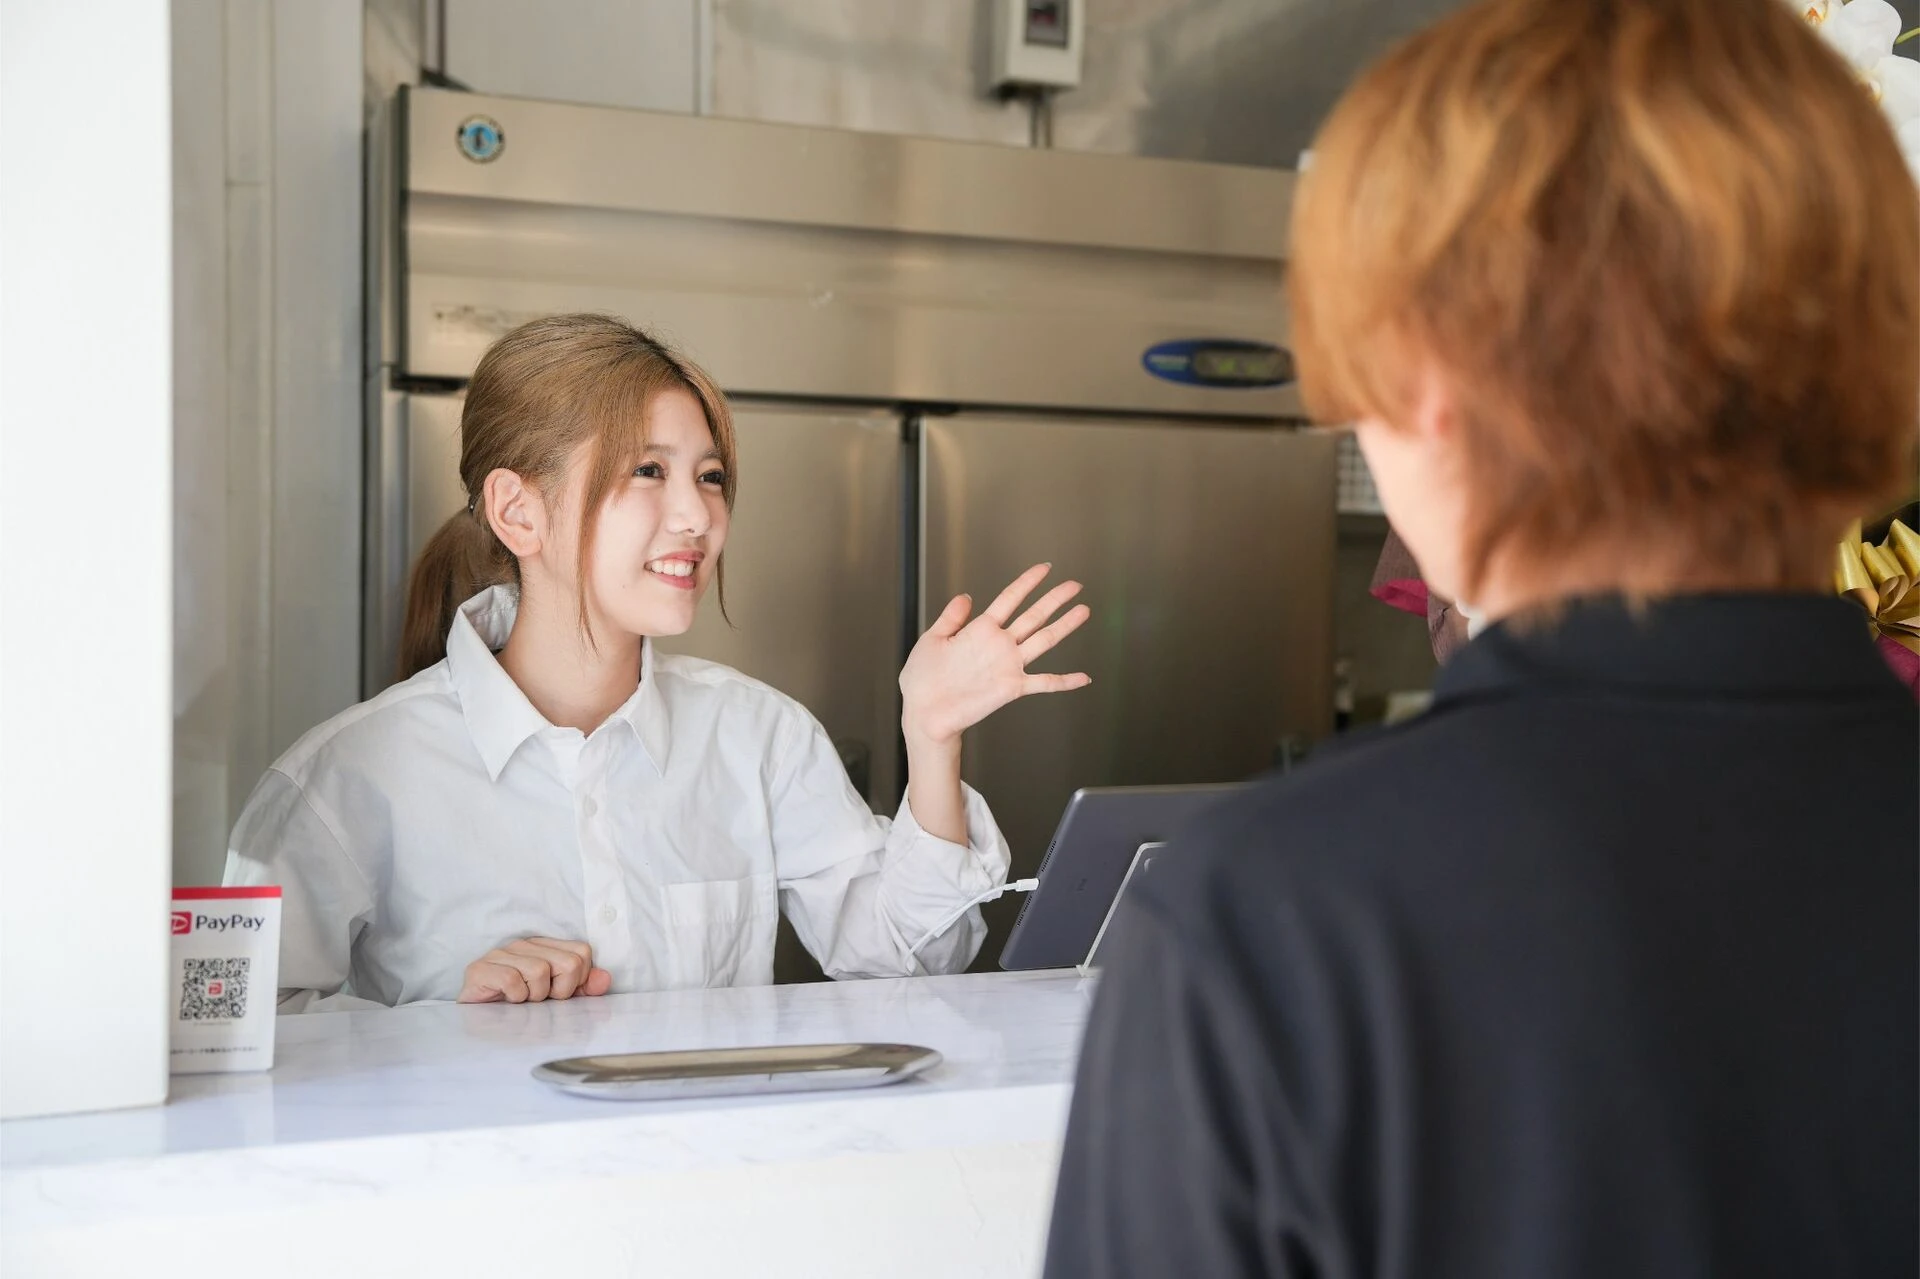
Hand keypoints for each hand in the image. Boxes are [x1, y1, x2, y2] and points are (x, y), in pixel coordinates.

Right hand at [457, 937, 613, 1003]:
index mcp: (545, 946)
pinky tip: (506, 1000)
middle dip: (559, 991)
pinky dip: (514, 997)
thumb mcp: (556, 998)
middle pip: (569, 963)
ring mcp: (501, 953)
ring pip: (541, 971)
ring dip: (534, 997)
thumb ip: (582, 988)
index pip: (582, 952)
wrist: (477, 1021)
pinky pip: (512, 980)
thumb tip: (604, 978)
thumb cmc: (518, 1008)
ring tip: (521, 1000)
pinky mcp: (481, 968)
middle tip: (539, 999)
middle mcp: (524, 944)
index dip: (577, 980)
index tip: (558, 993)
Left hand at [900, 563, 1091, 745]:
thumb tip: (965, 596)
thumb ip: (951, 617)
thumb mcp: (932, 639)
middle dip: (1055, 599)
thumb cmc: (922, 680)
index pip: (1010, 598)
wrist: (923, 712)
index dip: (1027, 582)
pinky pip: (1044, 683)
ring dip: (1065, 626)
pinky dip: (1065, 681)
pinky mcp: (1011, 688)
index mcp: (980, 630)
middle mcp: (999, 645)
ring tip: (1083, 611)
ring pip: (1044, 640)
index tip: (1045, 568)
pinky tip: (1083, 678)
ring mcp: (1008, 665)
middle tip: (1075, 585)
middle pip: (1034, 615)